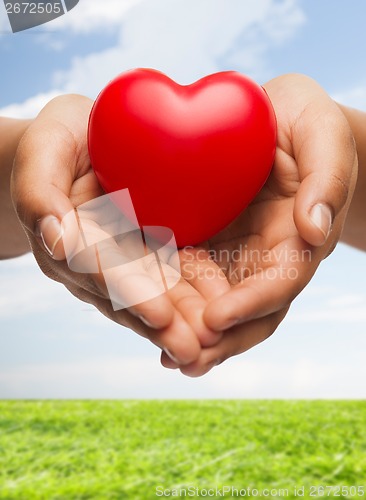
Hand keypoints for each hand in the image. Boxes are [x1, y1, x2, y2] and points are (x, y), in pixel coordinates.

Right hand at [11, 95, 226, 364]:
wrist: (83, 143)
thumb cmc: (62, 140)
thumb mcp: (45, 149)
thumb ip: (38, 191)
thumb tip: (56, 239)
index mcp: (68, 238)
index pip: (97, 269)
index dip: (127, 291)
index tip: (158, 314)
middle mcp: (96, 260)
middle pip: (128, 296)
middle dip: (160, 323)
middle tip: (192, 349)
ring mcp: (122, 261)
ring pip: (151, 295)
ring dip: (179, 322)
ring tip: (210, 345)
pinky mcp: (148, 254)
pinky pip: (171, 277)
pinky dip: (192, 298)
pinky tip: (219, 317)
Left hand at [161, 74, 357, 376]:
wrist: (274, 118)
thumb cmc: (303, 122)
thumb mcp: (322, 134)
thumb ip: (327, 178)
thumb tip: (315, 230)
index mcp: (297, 236)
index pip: (281, 281)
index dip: (252, 304)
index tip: (217, 320)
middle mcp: (267, 255)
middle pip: (250, 310)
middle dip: (221, 339)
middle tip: (184, 361)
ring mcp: (236, 254)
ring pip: (219, 304)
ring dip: (196, 334)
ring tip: (166, 357)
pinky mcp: (208, 244)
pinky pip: (192, 279)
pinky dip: (176, 304)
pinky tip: (149, 319)